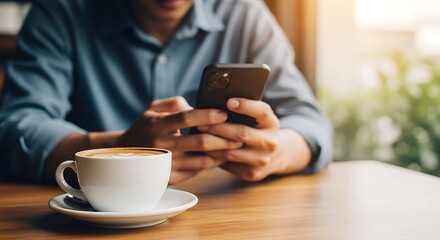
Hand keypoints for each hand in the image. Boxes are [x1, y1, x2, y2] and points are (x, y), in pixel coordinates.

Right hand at [114, 96, 242, 183]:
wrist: (124, 155)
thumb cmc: (144, 128)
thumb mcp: (152, 109)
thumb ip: (173, 102)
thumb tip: (195, 105)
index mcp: (158, 125)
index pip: (186, 118)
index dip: (207, 115)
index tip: (224, 114)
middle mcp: (161, 145)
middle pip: (199, 142)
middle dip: (223, 137)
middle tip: (239, 133)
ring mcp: (166, 164)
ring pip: (201, 160)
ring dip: (221, 153)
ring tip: (235, 146)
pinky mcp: (169, 178)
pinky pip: (196, 171)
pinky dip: (211, 164)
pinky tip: (221, 157)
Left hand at [197, 98, 310, 181]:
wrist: (274, 155)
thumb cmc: (256, 129)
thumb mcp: (256, 117)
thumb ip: (242, 108)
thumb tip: (214, 99)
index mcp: (272, 123)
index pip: (262, 112)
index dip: (246, 106)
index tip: (229, 101)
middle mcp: (271, 142)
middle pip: (242, 133)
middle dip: (219, 128)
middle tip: (201, 123)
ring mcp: (262, 160)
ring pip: (231, 152)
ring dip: (212, 144)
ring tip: (198, 137)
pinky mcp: (252, 173)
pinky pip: (228, 164)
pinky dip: (214, 157)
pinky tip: (204, 150)